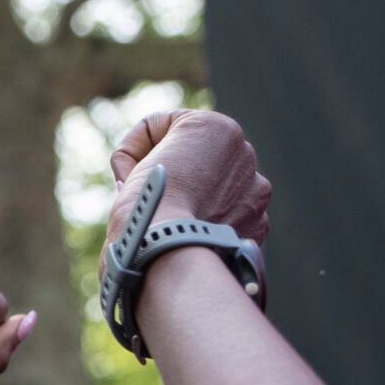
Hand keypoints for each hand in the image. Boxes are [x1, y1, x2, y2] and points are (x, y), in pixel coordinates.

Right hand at [107, 108, 271, 244]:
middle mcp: (245, 151)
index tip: (126, 182)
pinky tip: (193, 238)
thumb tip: (166, 182)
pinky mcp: (259, 223)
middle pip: (194, 158)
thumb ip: (155, 161)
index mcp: (215, 127)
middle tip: (147, 204)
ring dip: (195, 200)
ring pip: (216, 188)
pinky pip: (230, 217)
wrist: (168, 258)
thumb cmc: (143, 212)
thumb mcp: (136, 166)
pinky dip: (212, 225)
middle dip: (172, 177)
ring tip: (172, 224)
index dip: (133, 155)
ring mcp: (256, 190)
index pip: (161, 128)